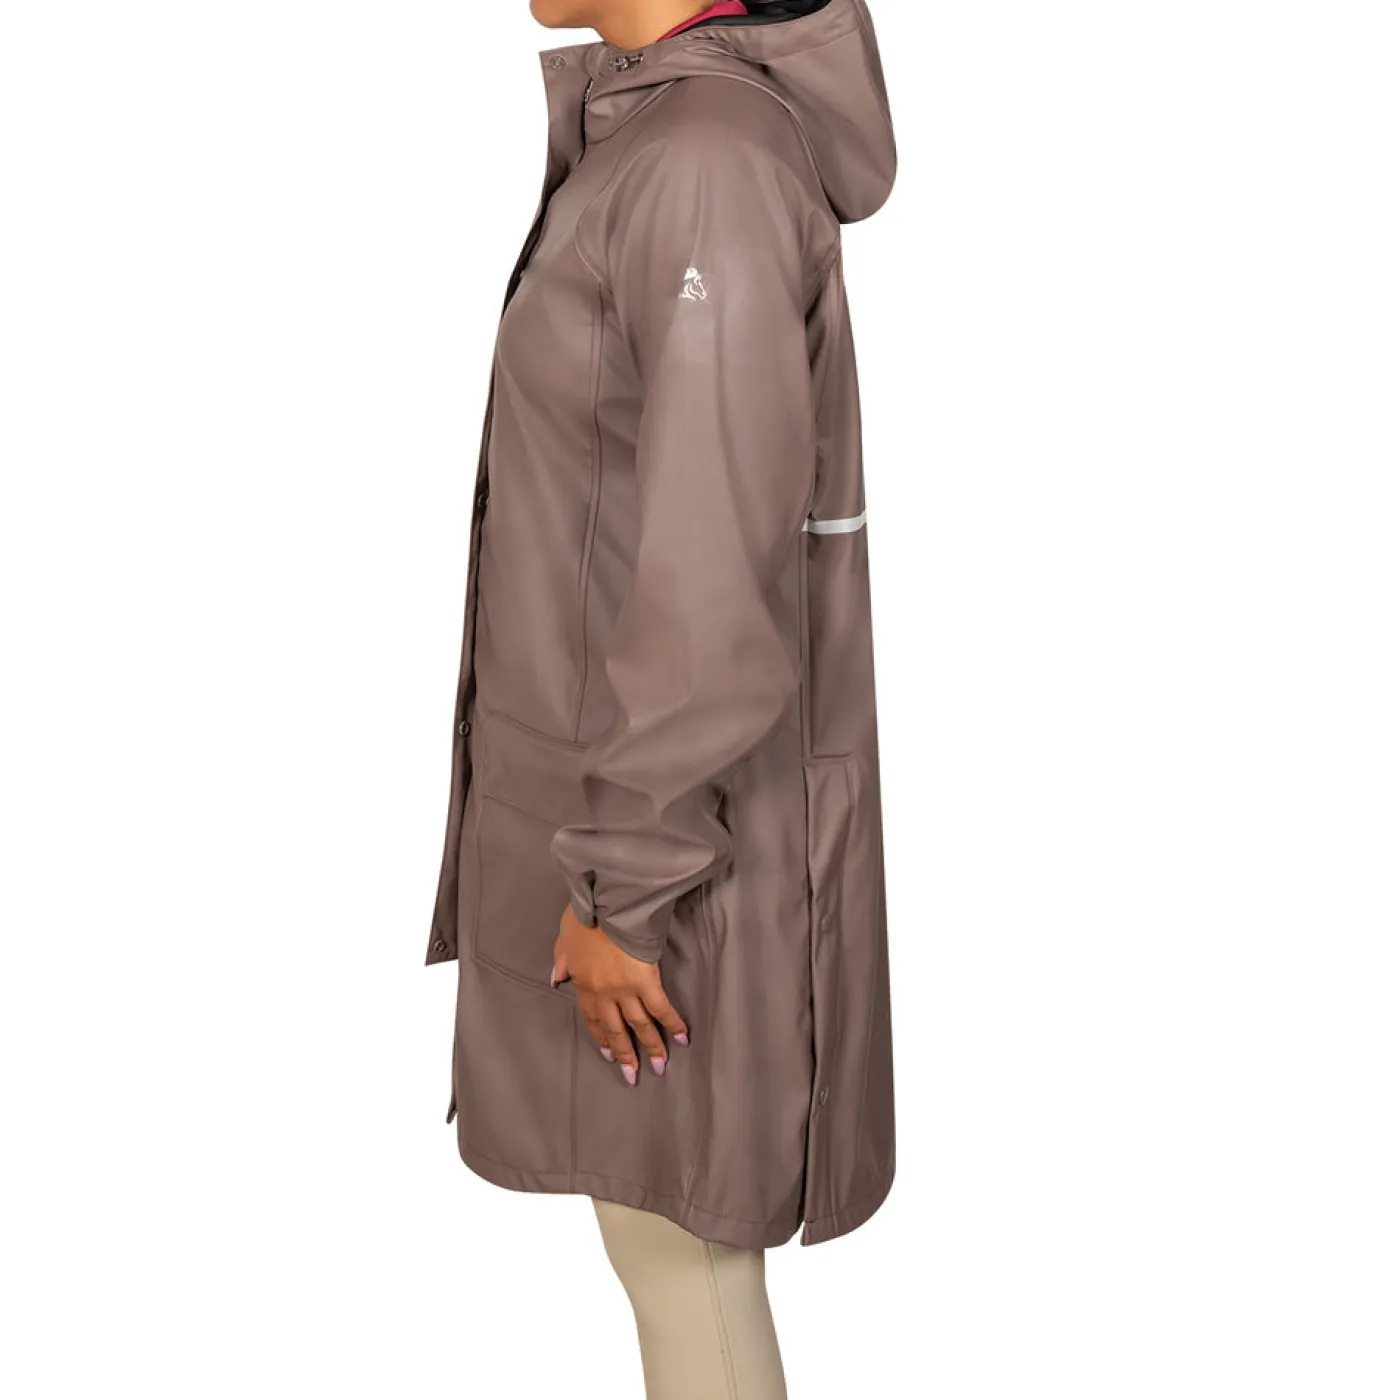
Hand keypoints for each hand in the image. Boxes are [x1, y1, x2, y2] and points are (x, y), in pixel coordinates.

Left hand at [552, 905, 688, 1085]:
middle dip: (625, 1054)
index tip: (609, 1054)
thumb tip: (556, 979)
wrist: (606, 904)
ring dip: (651, 1047)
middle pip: (616, 1030)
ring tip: (660, 1066)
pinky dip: (672, 1024)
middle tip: (632, 1075)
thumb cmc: (585, 916)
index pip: (593, 1018)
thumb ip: (561, 960)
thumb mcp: (564, 939)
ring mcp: (625, 990)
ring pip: (639, 1025)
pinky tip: (682, 1038)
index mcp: (584, 984)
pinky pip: (661, 1008)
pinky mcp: (646, 981)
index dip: (602, 1038)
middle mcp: (604, 993)